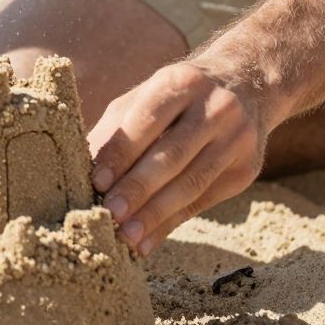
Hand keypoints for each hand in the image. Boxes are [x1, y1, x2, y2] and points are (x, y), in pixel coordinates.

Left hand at [89, 61, 268, 256]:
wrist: (246, 86)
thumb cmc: (178, 99)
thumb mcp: (147, 98)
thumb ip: (116, 130)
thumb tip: (77, 171)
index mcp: (182, 83)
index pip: (148, 120)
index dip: (122, 153)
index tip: (96, 182)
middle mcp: (216, 107)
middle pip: (173, 155)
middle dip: (138, 188)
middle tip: (109, 215)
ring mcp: (237, 139)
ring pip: (192, 183)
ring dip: (155, 214)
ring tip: (126, 237)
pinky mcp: (246, 169)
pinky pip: (203, 201)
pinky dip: (171, 223)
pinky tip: (147, 241)